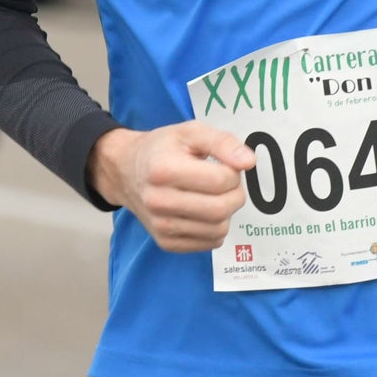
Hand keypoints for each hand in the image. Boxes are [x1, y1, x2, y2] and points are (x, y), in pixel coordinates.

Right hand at [91, 121, 252, 253]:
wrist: (127, 171)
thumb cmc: (162, 149)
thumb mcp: (190, 132)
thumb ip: (223, 142)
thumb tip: (249, 162)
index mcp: (164, 170)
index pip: (221, 181)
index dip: (233, 172)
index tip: (224, 166)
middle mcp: (158, 201)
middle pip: (221, 209)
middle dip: (235, 195)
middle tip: (227, 183)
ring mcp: (161, 226)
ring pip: (219, 229)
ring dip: (227, 212)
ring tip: (213, 195)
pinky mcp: (166, 243)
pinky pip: (210, 243)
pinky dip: (216, 227)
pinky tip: (203, 210)